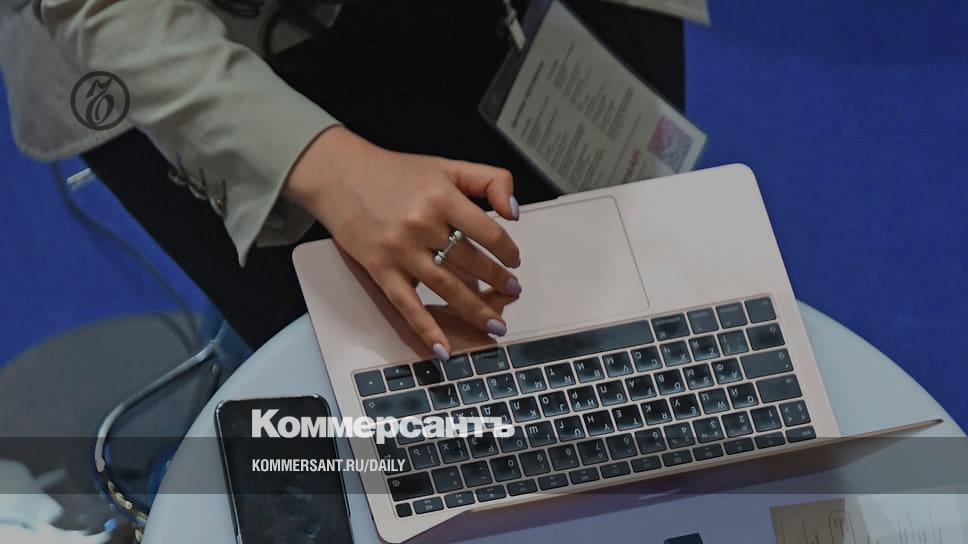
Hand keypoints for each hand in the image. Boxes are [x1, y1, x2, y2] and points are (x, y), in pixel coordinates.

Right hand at [284, 126, 521, 359]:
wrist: (340, 174)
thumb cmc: (394, 172)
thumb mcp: (446, 165)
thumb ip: (488, 180)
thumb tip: (515, 212)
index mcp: (441, 197)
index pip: (487, 231)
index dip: (506, 250)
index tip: (513, 261)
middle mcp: (421, 224)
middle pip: (470, 262)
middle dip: (497, 282)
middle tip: (513, 293)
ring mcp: (400, 250)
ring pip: (446, 287)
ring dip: (475, 310)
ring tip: (496, 324)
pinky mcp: (380, 269)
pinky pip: (407, 305)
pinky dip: (426, 329)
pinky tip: (443, 349)